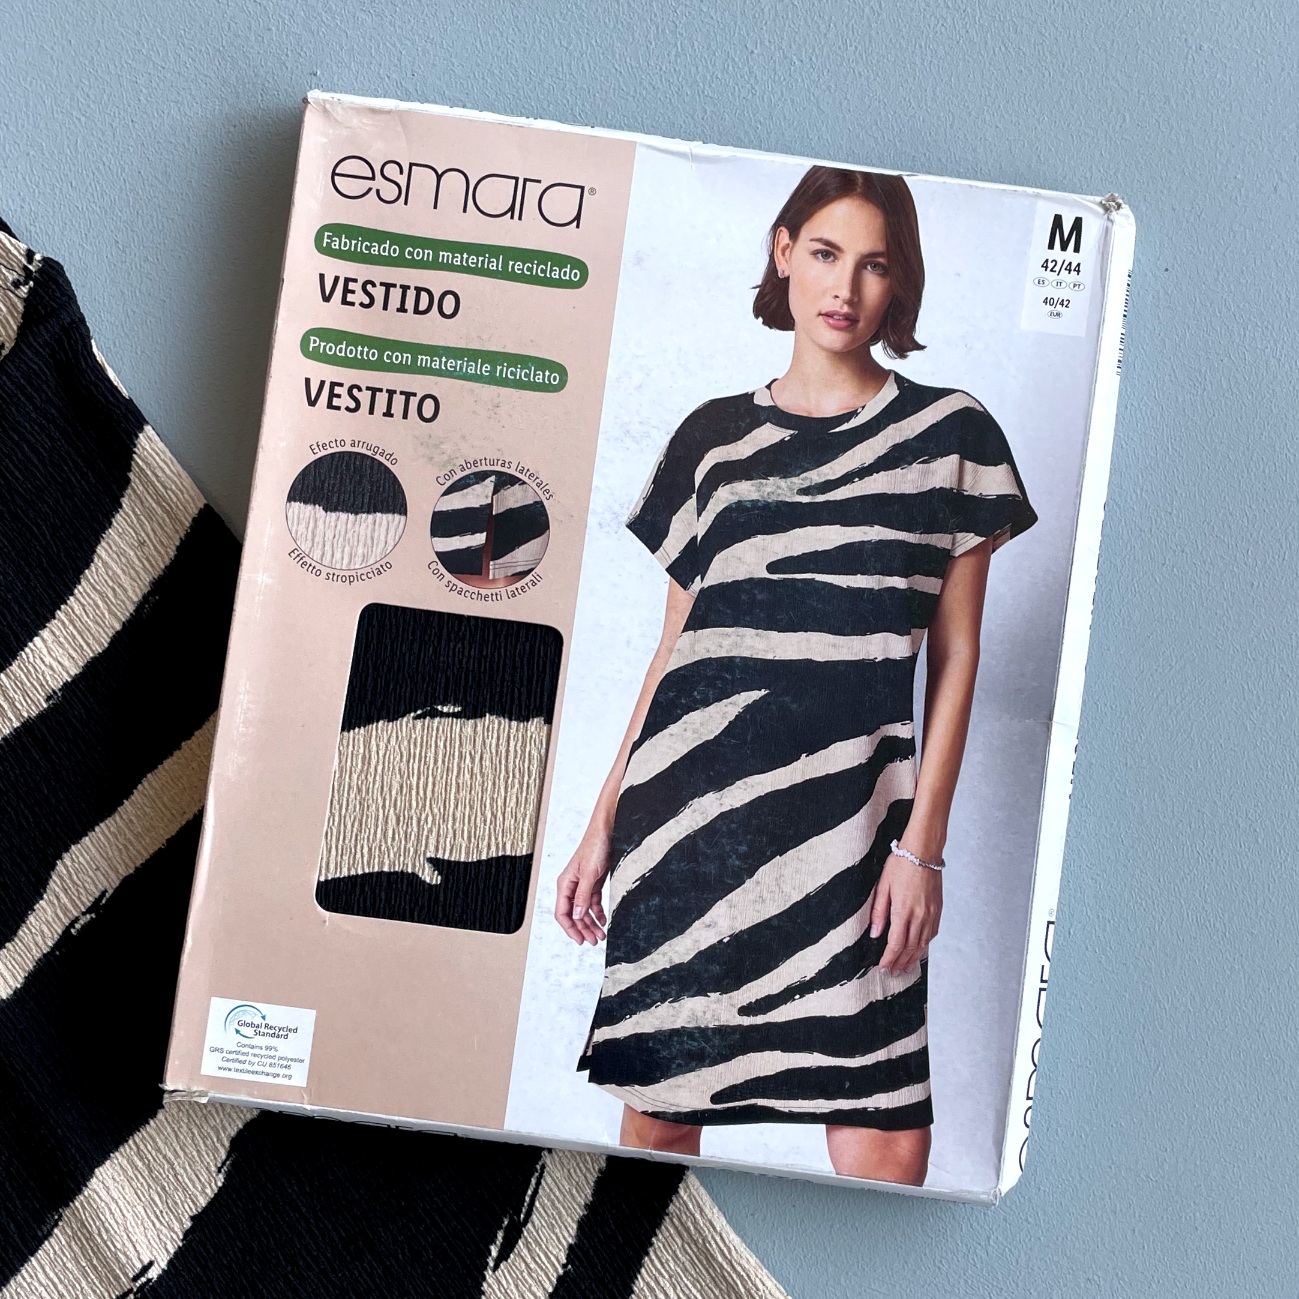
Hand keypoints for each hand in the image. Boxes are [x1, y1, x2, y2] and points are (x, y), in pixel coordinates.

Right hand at [555, 825, 610, 944]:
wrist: (606, 832)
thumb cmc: (594, 847)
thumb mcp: (589, 874)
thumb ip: (582, 896)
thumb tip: (576, 916)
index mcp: (564, 885)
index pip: (562, 913)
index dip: (570, 929)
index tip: (580, 941)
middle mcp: (571, 887)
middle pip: (574, 915)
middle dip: (583, 929)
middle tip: (595, 941)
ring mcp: (582, 885)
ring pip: (584, 911)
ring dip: (591, 924)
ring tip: (601, 935)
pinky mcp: (593, 883)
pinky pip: (592, 903)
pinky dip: (597, 913)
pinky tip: (603, 921)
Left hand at [868, 849, 942, 974]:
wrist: (924, 852)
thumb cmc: (901, 864)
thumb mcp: (883, 886)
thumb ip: (878, 912)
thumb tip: (874, 934)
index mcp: (904, 910)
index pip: (896, 943)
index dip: (889, 959)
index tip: (883, 968)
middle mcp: (920, 916)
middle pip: (910, 948)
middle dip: (900, 963)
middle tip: (893, 973)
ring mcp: (931, 914)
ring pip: (923, 944)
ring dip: (913, 958)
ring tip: (905, 968)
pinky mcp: (938, 910)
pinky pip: (932, 934)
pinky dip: (925, 946)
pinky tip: (919, 950)